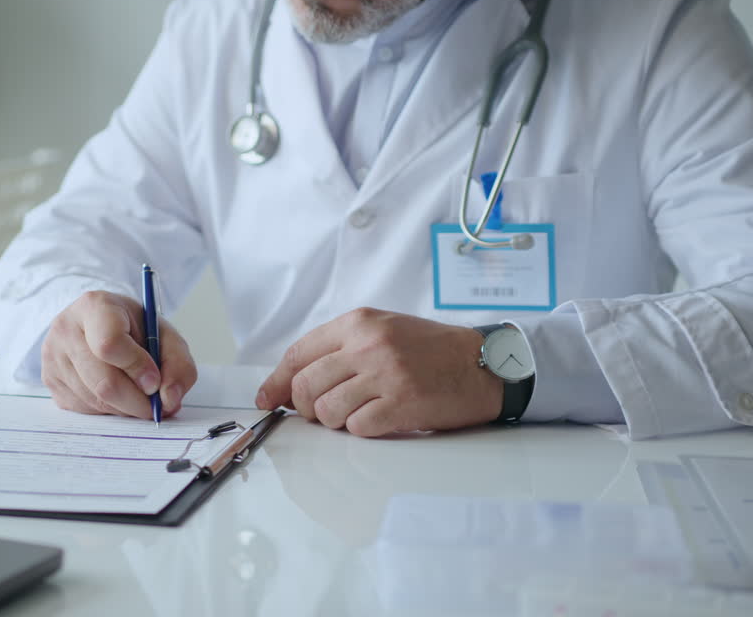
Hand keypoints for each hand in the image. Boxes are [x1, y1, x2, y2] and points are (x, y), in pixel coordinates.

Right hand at [41, 290, 196, 418]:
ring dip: (125, 408)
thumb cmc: (133, 328)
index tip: (155, 381)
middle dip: (137, 401)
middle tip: (156, 406)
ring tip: (138, 395)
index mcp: (94, 306)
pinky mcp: (49, 380)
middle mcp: (65, 328)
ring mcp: (52, 356)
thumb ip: (177, 363)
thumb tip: (170, 399)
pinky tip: (116, 393)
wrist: (98, 323)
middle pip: (104, 382)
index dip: (137, 368)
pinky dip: (109, 410)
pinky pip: (85, 410)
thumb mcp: (163, 333)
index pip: (110, 344)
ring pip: (96, 401)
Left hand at [255, 309, 501, 435]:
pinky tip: (380, 419)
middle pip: (305, 386)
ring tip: (358, 413)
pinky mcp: (402, 403)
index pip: (298, 354)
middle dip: (304, 408)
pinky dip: (361, 430)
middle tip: (319, 413)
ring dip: (335, 421)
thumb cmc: (430, 350)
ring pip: (327, 411)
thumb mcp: (381, 330)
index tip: (268, 399)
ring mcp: (385, 374)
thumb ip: (339, 349)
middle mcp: (367, 345)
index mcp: (357, 323)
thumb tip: (290, 383)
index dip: (277, 382)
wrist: (483, 363)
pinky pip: (357, 428)